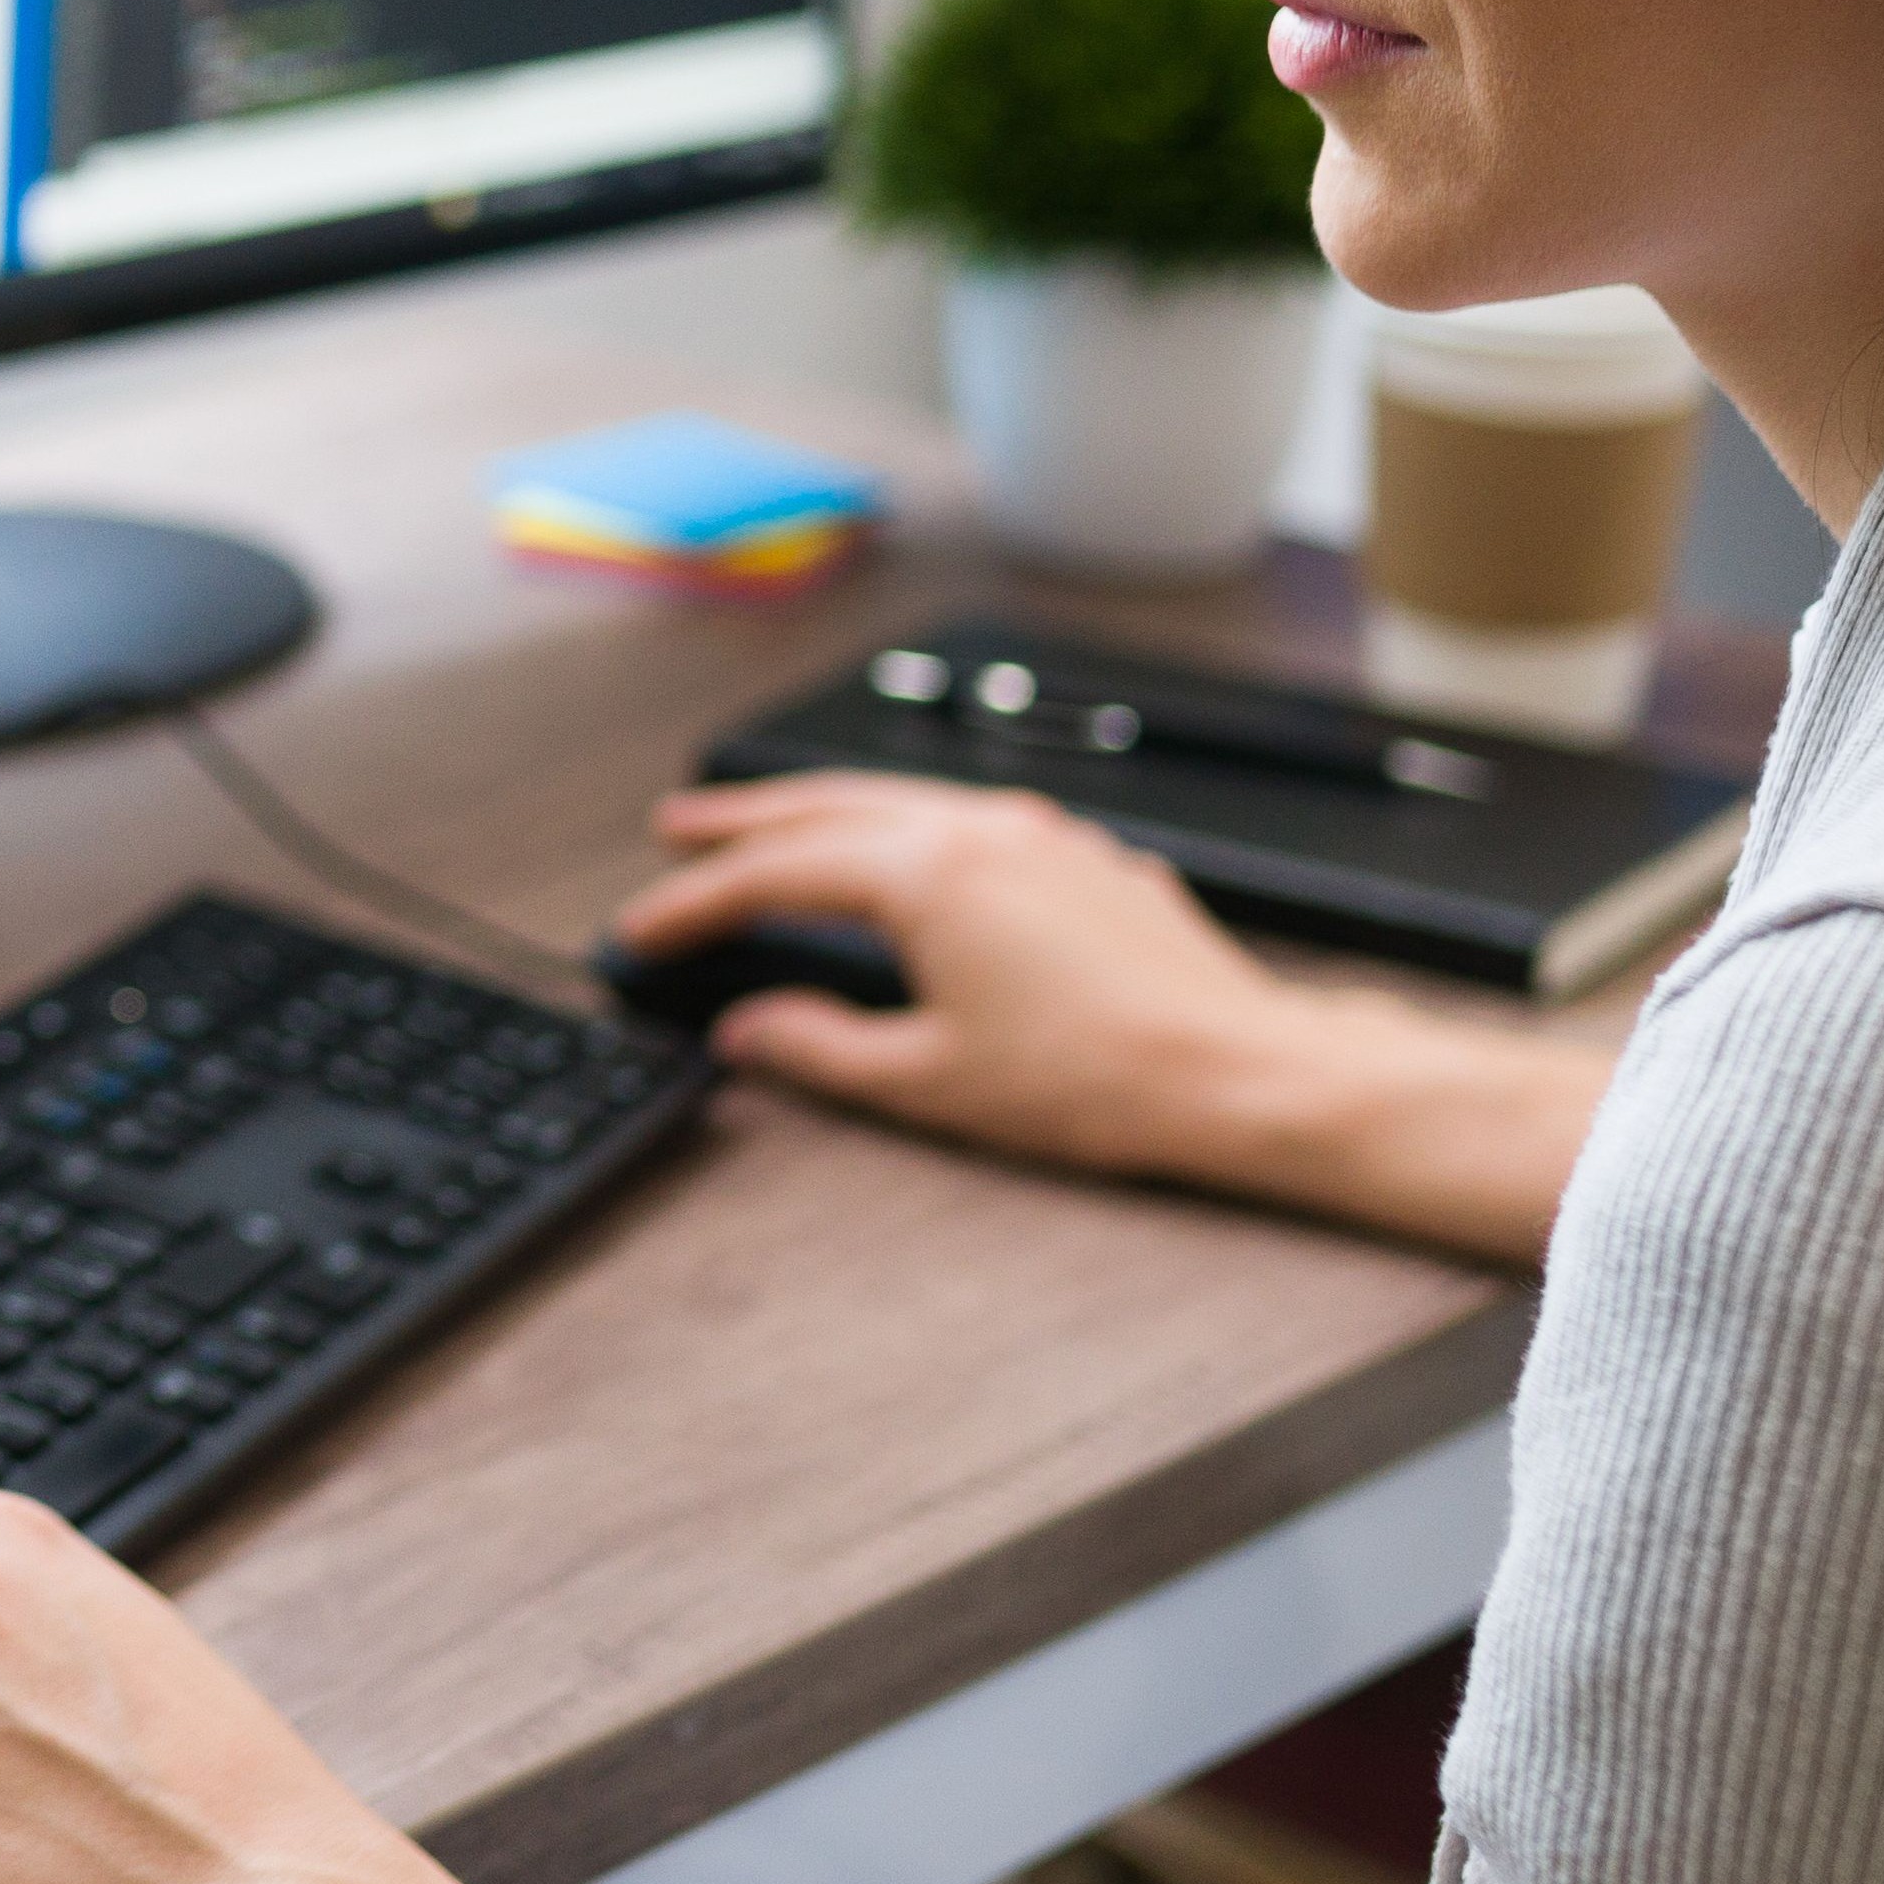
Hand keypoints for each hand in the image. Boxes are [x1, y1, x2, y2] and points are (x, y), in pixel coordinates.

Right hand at [611, 771, 1298, 1179]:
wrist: (1237, 1073)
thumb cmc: (1101, 1081)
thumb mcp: (930, 1081)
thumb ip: (823, 1047)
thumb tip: (755, 1032)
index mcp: (927, 875)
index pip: (777, 875)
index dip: (697, 903)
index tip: (646, 928)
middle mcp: (981, 831)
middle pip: (830, 807)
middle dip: (745, 820)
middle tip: (680, 831)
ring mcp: (1041, 837)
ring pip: (903, 802)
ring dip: (826, 814)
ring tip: (776, 833)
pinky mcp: (1086, 861)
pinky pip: (969, 820)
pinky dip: (907, 830)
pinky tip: (904, 860)